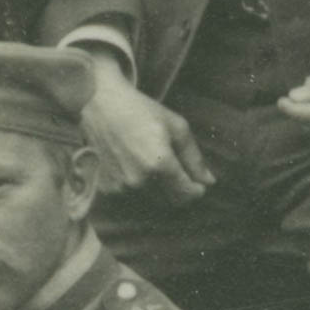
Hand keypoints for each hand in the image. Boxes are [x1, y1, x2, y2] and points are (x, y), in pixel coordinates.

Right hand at [81, 51, 214, 204]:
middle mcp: (139, 181)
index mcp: (160, 164)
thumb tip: (209, 182)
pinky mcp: (107, 190)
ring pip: (151, 202)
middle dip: (178, 191)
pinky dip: (138, 190)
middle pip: (170, 202)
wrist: (100, 106)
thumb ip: (194, 158)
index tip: (199, 184)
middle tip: (176, 172)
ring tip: (151, 165)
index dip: (196, 191)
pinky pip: (131, 199)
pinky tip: (133, 167)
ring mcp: (121, 188)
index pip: (186, 194)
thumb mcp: (176, 127)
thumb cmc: (141, 112)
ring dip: (158, 191)